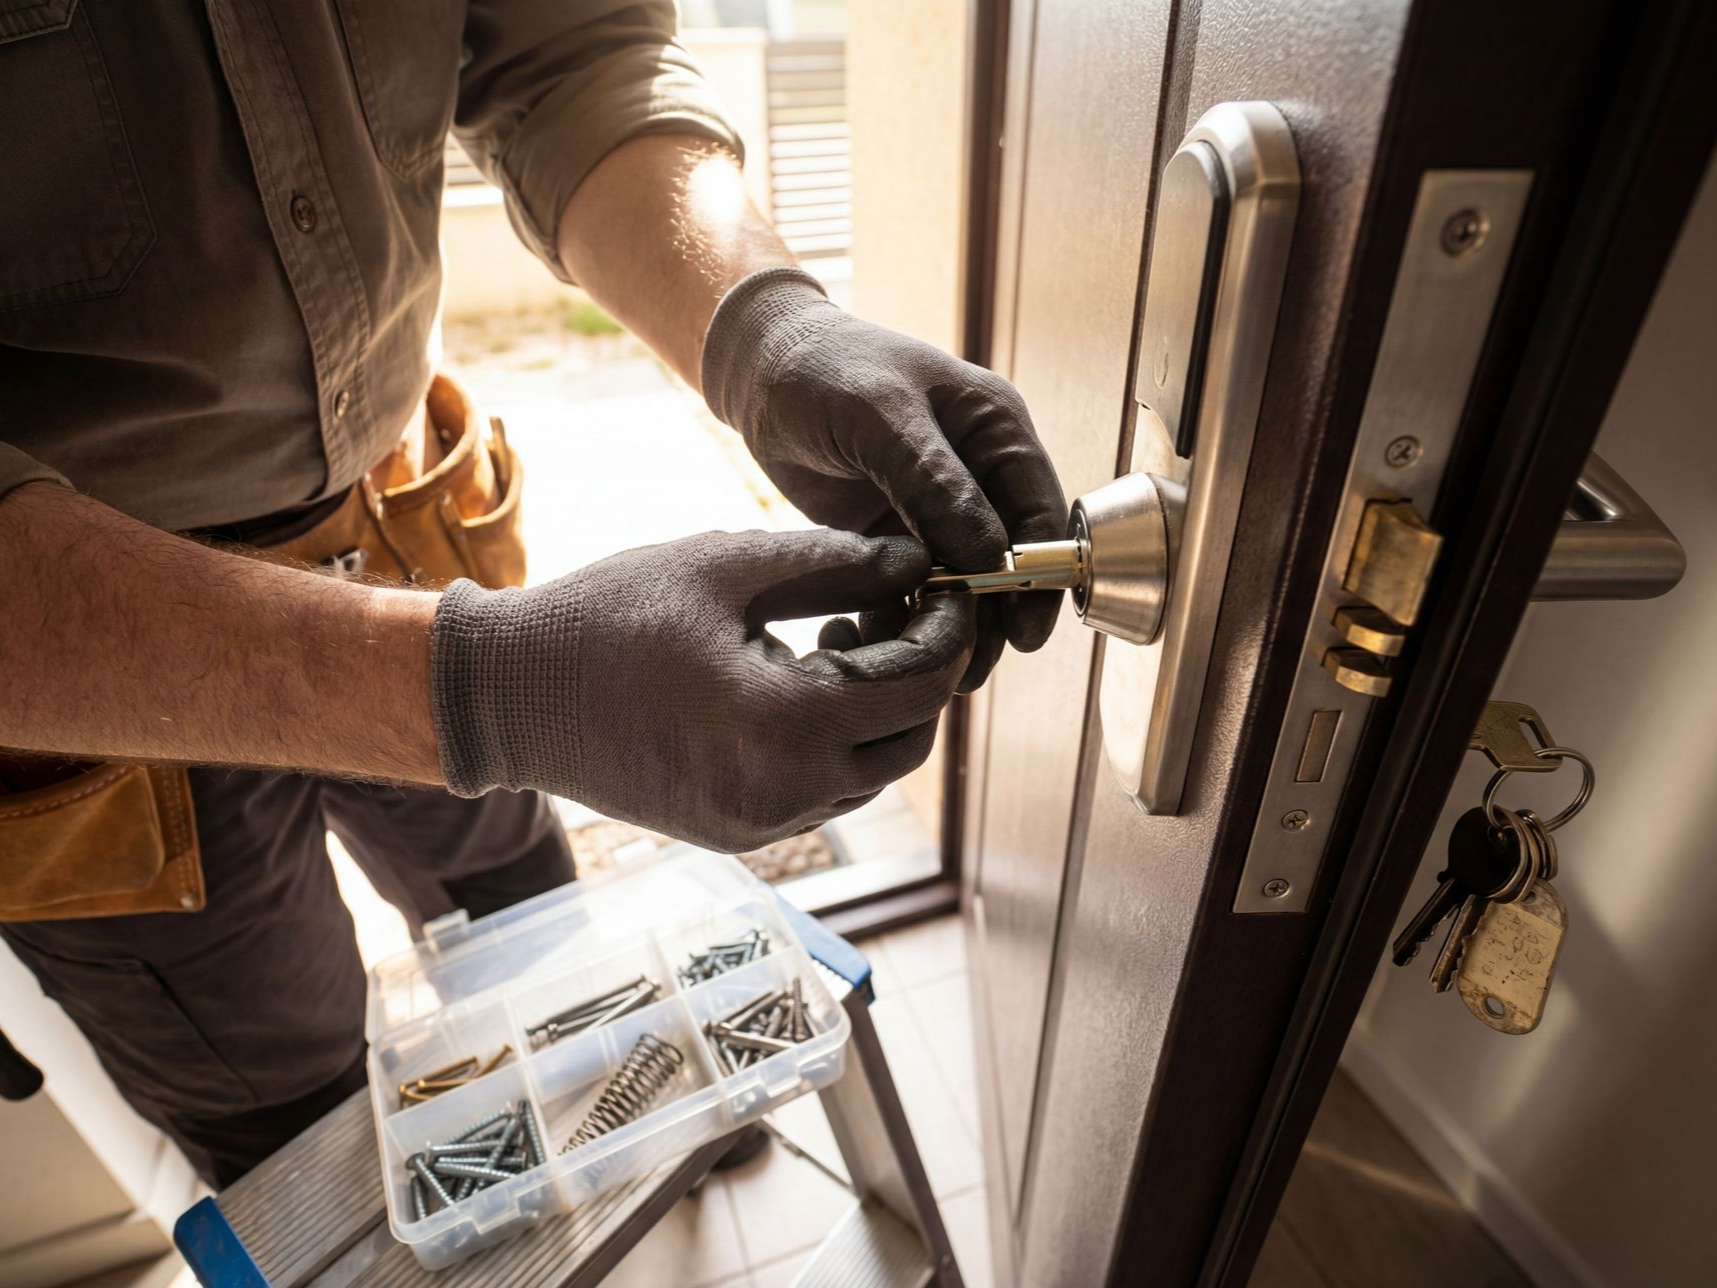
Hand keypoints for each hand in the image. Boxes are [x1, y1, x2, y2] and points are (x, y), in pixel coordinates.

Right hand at [430, 529, 974, 851]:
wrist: (508, 696)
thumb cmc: (608, 617)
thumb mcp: (726, 568)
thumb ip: (835, 563)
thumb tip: (918, 556)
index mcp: (788, 725)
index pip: (921, 688)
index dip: (948, 632)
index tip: (945, 585)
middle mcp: (785, 793)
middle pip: (910, 741)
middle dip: (920, 673)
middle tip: (893, 607)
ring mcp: (761, 825)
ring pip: (871, 773)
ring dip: (878, 709)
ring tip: (838, 633)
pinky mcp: (738, 833)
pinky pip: (823, 792)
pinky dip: (835, 740)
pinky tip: (800, 679)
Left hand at [701, 268, 1066, 690]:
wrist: (760, 372)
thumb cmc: (827, 369)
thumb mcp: (883, 416)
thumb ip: (936, 485)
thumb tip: (990, 560)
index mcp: (996, 430)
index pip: (1040, 512)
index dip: (1041, 576)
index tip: (1025, 633)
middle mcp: (978, 473)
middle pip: (1006, 560)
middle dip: (994, 617)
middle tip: (969, 670)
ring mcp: (937, 508)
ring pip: (962, 583)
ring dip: (951, 628)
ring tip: (932, 675)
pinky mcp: (896, 534)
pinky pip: (914, 588)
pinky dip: (905, 620)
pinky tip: (888, 654)